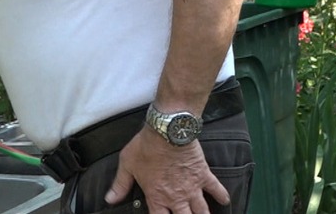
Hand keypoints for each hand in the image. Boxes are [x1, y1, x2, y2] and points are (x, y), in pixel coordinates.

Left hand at [106, 129, 228, 213]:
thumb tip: (110, 198)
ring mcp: (192, 187)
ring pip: (201, 211)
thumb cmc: (147, 146)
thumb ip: (120, 184)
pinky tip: (225, 201)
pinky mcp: (203, 175)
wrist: (167, 130)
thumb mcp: (127, 165)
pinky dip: (222, 196)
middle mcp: (176, 197)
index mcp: (156, 197)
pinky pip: (216, 188)